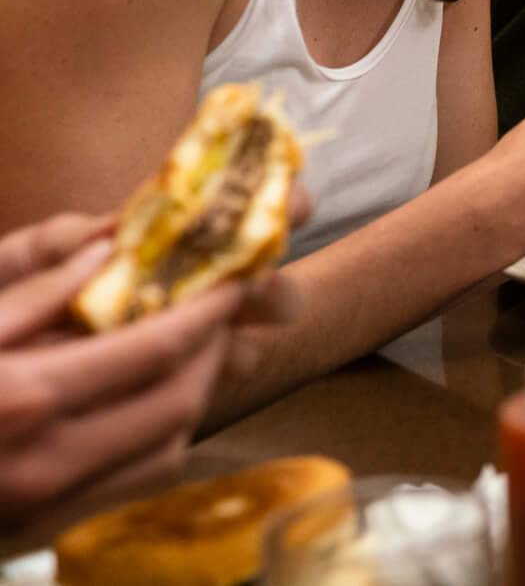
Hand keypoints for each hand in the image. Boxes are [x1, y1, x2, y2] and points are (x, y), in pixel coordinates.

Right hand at [0, 218, 245, 528]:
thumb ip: (33, 294)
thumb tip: (107, 250)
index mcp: (25, 398)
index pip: (157, 348)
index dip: (211, 307)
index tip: (240, 272)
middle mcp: (48, 462)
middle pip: (179, 400)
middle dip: (212, 350)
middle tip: (220, 309)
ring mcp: (45, 507)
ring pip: (169, 447)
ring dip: (194, 394)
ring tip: (189, 349)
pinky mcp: (40, 533)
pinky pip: (134, 482)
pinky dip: (161, 436)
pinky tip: (146, 401)